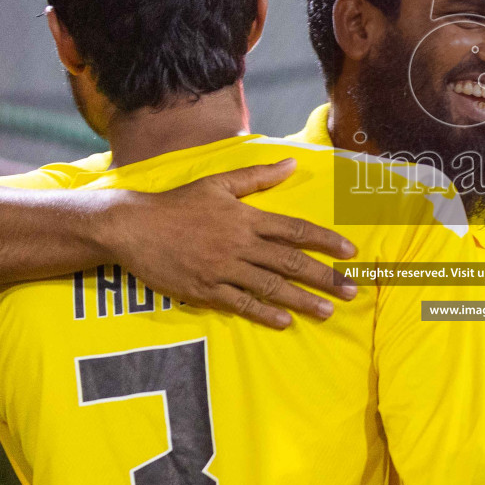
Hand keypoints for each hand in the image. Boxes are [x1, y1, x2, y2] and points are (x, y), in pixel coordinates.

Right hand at [100, 159, 358, 328]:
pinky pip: (239, 303)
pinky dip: (263, 313)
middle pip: (290, 262)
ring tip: (327, 311)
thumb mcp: (218, 183)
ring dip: (301, 300)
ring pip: (270, 286)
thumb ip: (258, 176)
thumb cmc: (177, 203)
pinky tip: (284, 321)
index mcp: (246, 217)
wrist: (132, 226)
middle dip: (325, 277)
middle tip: (352, 290)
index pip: (295, 230)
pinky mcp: (204, 289)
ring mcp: (222, 268)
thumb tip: (292, 163)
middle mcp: (240, 244)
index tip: (350, 252)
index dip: (326, 241)